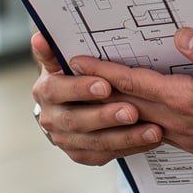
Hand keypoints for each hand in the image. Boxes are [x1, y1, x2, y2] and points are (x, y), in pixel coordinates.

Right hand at [30, 31, 162, 165]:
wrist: (68, 101)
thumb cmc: (72, 72)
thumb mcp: (61, 59)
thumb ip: (53, 51)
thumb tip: (39, 37)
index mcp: (45, 91)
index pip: (58, 90)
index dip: (81, 89)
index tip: (106, 85)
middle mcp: (51, 118)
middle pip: (77, 120)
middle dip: (106, 117)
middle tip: (132, 111)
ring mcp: (65, 139)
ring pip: (95, 142)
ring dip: (125, 137)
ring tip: (152, 131)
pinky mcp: (81, 153)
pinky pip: (106, 154)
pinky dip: (129, 147)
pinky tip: (149, 140)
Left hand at [71, 28, 192, 169]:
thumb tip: (182, 35)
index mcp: (190, 100)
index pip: (136, 83)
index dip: (105, 71)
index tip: (81, 61)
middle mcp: (181, 121)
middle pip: (129, 103)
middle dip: (101, 88)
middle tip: (76, 73)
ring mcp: (187, 135)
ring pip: (140, 119)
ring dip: (117, 104)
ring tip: (97, 89)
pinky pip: (157, 130)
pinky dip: (138, 118)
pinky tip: (137, 111)